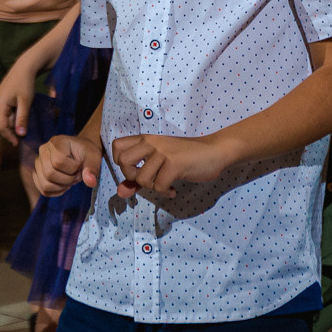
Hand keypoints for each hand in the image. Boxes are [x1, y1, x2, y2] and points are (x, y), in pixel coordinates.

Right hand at [0, 66, 41, 143]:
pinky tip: (21, 108)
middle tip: (26, 126)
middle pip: (3, 122)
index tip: (18, 143)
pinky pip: (5, 111)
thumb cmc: (26, 84)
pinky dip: (13, 113)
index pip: (1, 126)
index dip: (9, 136)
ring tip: (25, 112)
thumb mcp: (26, 102)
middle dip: (13, 126)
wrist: (24, 67)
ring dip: (14, 119)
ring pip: (4, 117)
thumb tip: (20, 134)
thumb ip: (22, 119)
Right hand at [34, 134, 100, 196]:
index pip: (58, 161)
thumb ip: (92, 168)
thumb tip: (91, 182)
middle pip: (49, 174)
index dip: (73, 168)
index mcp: (56, 142)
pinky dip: (56, 191)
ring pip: (45, 184)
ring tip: (70, 179)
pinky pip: (44, 190)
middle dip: (67, 180)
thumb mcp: (93, 157)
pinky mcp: (37, 173)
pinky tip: (64, 184)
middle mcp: (43, 150)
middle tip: (76, 174)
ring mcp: (38, 162)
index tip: (80, 164)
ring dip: (62, 187)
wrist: (80, 153)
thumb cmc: (86, 153)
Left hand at [109, 133, 229, 199]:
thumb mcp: (159, 165)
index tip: (136, 169)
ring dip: (152, 187)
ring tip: (164, 184)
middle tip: (146, 179)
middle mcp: (151, 142)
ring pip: (142, 178)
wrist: (214, 151)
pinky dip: (166, 192)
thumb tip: (120, 192)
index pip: (117, 146)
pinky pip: (159, 186)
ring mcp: (163, 152)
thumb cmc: (186, 157)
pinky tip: (173, 188)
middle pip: (123, 161)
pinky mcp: (174, 163)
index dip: (120, 162)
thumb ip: (137, 178)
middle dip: (132, 176)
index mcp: (146, 139)